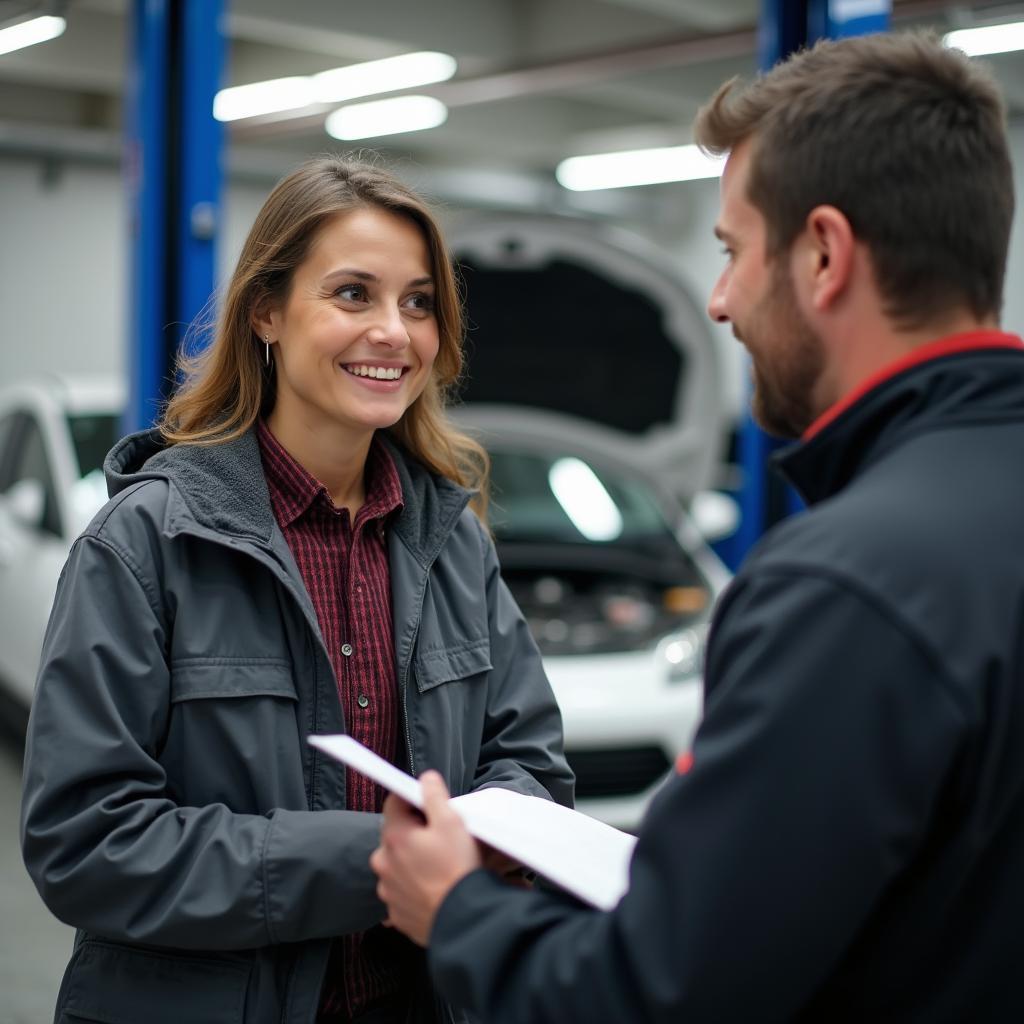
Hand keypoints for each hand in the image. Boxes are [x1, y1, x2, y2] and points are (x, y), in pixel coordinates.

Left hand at [370, 770, 482, 945]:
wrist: (462, 920)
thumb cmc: (457, 869)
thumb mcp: (452, 823)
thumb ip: (434, 796)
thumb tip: (426, 779)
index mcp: (394, 837)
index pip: (393, 802)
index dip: (412, 799)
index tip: (427, 805)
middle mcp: (383, 863)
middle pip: (395, 834)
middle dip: (413, 832)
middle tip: (439, 839)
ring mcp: (387, 890)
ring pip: (396, 863)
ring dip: (411, 860)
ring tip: (438, 867)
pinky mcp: (395, 912)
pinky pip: (401, 890)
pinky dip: (413, 886)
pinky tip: (433, 887)